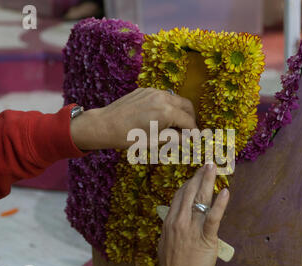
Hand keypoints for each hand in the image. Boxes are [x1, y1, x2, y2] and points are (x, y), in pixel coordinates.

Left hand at [70, 88, 196, 149]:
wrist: (105, 125)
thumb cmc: (129, 137)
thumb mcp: (155, 141)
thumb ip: (175, 138)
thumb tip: (187, 139)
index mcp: (167, 112)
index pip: (189, 121)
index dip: (194, 132)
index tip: (196, 139)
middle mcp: (163, 98)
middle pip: (187, 106)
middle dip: (190, 118)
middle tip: (189, 131)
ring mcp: (154, 91)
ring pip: (176, 99)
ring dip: (179, 111)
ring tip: (175, 125)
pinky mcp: (145, 90)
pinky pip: (163, 96)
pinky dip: (168, 106)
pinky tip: (161, 117)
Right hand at [152, 164, 229, 265]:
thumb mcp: (165, 242)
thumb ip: (172, 227)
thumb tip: (176, 217)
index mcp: (170, 221)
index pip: (180, 195)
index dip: (189, 182)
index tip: (195, 174)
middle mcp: (180, 221)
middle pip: (190, 192)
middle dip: (199, 176)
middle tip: (207, 164)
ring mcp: (192, 228)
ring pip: (200, 199)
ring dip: (208, 181)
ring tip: (213, 167)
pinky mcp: (206, 238)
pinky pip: (213, 217)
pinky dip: (220, 204)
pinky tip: (225, 192)